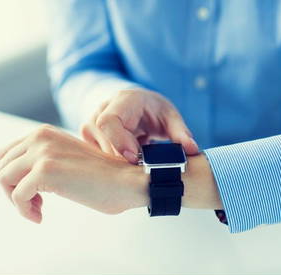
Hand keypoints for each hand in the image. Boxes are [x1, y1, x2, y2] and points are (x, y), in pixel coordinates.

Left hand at [0, 124, 148, 222]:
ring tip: (37, 209)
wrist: (127, 181)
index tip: (32, 191)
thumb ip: (46, 159)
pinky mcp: (45, 171)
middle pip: (1, 166)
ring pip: (3, 178)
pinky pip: (17, 195)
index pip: (7, 153)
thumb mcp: (68, 158)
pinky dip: (24, 210)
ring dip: (16, 200)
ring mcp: (42, 152)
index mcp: (45, 133)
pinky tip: (40, 216)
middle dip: (13, 189)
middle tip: (34, 203)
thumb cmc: (104, 177)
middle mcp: (40, 137)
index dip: (14, 176)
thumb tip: (22, 178)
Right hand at [80, 88, 198, 162]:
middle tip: (143, 167)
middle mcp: (102, 110)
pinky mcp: (88, 138)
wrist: (135, 104)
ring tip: (137, 161)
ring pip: (99, 152)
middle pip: (105, 141)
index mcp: (123, 101)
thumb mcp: (170, 117)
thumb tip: (192, 149)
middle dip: (123, 159)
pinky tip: (126, 161)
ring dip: (119, 162)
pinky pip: (97, 157)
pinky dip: (113, 163)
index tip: (133, 158)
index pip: (109, 121)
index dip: (119, 141)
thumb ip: (180, 133)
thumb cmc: (153, 110)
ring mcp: (91, 124)